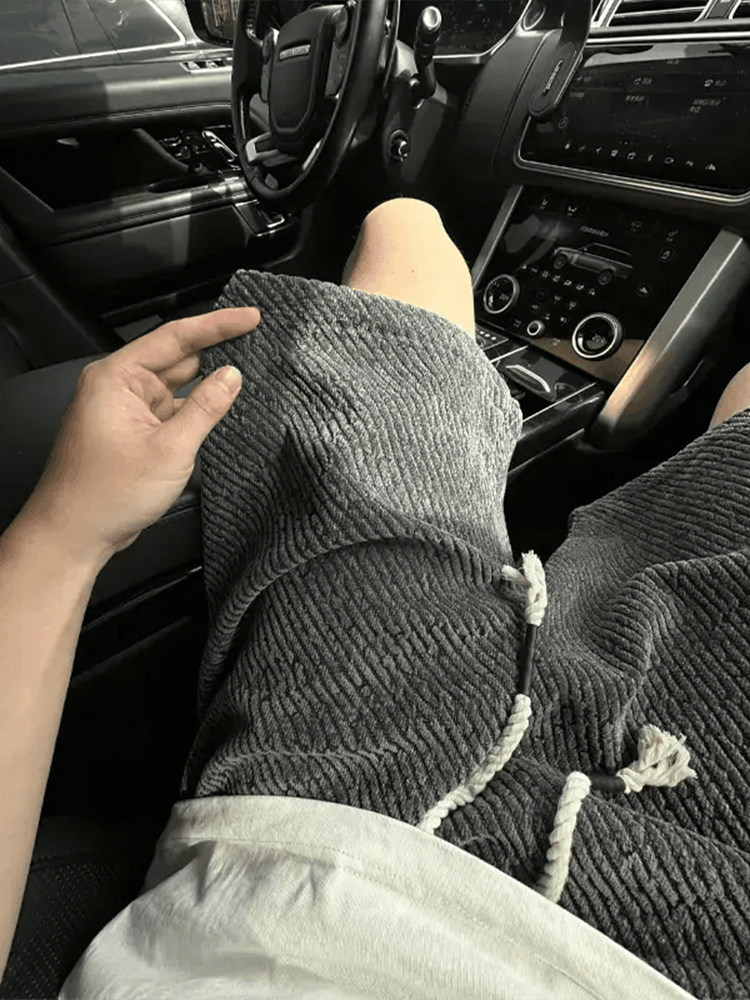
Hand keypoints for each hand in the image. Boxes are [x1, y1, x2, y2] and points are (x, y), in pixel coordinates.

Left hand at [20, 307, 259, 567]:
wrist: (75, 534)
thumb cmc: (105, 495)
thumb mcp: (170, 449)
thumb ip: (206, 407)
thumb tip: (232, 376)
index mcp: (117, 377)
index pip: (175, 337)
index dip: (217, 325)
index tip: (250, 317)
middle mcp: (117, 386)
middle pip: (176, 356)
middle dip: (216, 350)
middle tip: (258, 341)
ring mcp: (125, 408)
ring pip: (175, 384)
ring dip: (207, 383)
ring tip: (248, 374)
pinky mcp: (132, 429)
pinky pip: (170, 408)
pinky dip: (195, 407)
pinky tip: (222, 406)